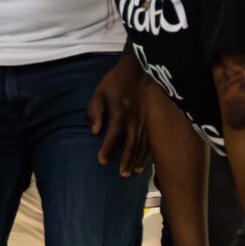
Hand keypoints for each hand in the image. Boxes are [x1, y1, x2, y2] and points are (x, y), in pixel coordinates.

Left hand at [89, 51, 149, 175]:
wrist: (139, 70)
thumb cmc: (115, 82)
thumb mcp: (99, 92)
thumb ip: (95, 111)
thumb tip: (94, 131)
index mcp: (120, 113)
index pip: (113, 135)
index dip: (107, 149)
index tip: (101, 161)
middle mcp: (135, 120)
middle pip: (131, 144)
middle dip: (127, 161)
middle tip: (122, 175)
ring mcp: (145, 121)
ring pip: (143, 144)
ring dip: (137, 160)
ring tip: (132, 173)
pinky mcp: (150, 121)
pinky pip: (150, 140)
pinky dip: (146, 152)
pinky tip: (143, 162)